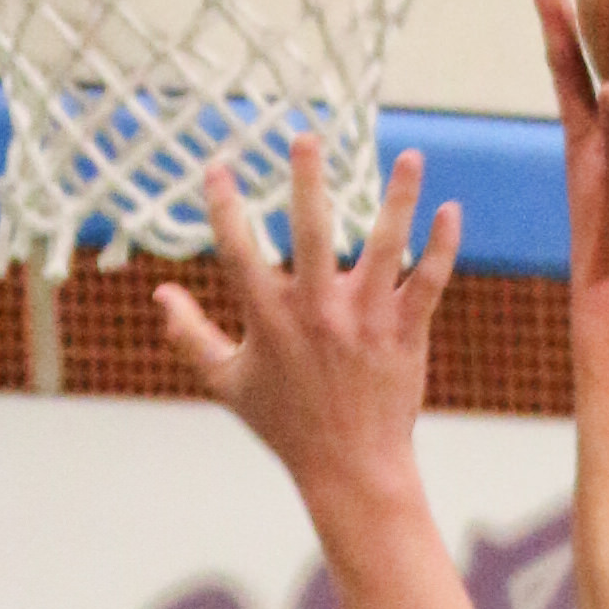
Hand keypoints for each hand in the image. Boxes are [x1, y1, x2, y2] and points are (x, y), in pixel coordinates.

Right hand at [157, 132, 457, 487]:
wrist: (351, 470)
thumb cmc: (286, 425)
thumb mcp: (227, 383)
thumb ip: (190, 336)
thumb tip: (160, 295)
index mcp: (271, 321)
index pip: (240, 253)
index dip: (224, 209)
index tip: (217, 168)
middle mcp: (319, 315)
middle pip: (314, 235)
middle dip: (309, 183)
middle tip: (307, 137)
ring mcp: (367, 322)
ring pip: (386, 249)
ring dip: (399, 199)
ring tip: (410, 155)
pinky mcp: (406, 334)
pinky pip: (429, 283)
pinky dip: (442, 247)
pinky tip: (449, 210)